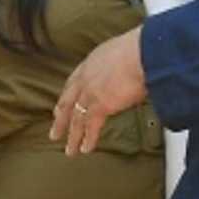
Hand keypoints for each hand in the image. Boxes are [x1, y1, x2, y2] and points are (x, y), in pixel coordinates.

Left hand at [51, 27, 146, 155]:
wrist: (143, 52)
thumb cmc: (142, 48)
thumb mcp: (125, 52)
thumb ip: (122, 64)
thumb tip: (132, 71)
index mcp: (92, 61)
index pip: (74, 81)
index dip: (68, 95)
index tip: (62, 105)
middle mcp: (87, 77)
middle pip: (68, 101)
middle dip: (61, 118)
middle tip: (55, 131)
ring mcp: (91, 92)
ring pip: (76, 118)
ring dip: (72, 135)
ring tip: (69, 150)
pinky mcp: (100, 105)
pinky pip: (91, 126)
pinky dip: (88, 139)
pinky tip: (85, 149)